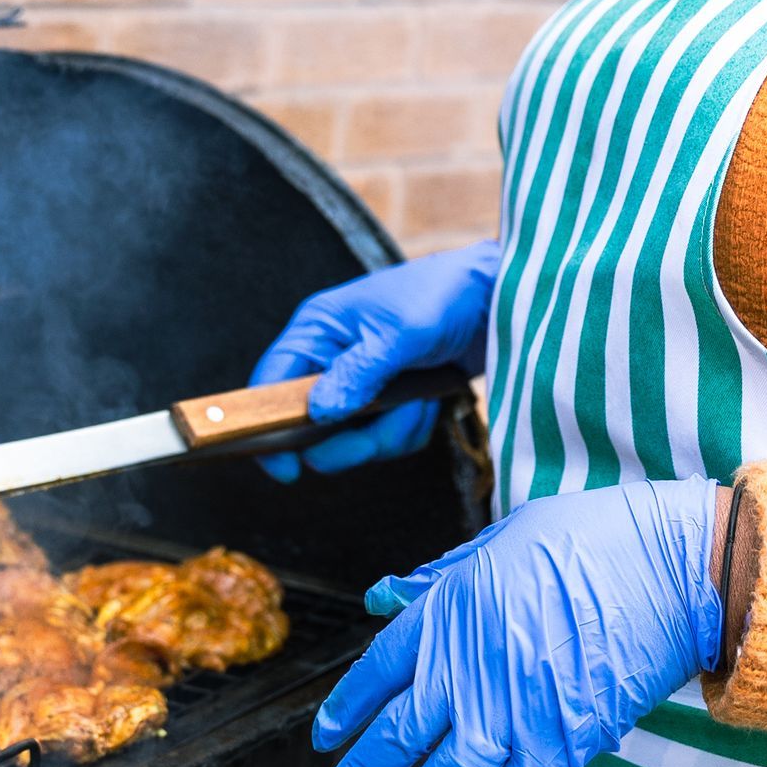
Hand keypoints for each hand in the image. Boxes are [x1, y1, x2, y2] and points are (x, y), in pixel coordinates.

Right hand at [248, 241, 497, 480]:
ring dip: (392, 430)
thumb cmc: (445, 297)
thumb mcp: (400, 334)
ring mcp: (361, 382)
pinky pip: (386, 437)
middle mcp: (331, 358)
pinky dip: (411, 426)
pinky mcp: (391, 400)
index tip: (286, 470)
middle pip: (312, 425)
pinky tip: (431, 400)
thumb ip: (357, 374)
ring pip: (354, 438)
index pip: (270, 383)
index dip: (268, 427)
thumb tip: (319, 414)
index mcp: (318, 330)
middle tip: (380, 433)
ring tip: (420, 399)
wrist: (498, 301)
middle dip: (353, 437)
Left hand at [313, 479, 721, 766]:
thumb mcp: (499, 540)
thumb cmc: (590, 539)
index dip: (345, 712)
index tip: (326, 740)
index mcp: (446, 613)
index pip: (374, 675)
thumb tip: (382, 595)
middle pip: (395, 738)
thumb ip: (437, 578)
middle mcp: (466, 669)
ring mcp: (512, 712)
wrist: (669, 569)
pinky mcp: (561, 743)